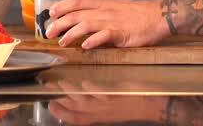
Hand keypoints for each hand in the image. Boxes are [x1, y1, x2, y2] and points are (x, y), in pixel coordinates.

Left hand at [44, 0, 169, 47]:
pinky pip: (105, 36)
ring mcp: (113, 21)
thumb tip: (85, 20)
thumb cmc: (139, 14)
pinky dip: (94, 40)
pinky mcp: (122, 33)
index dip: (63, 6)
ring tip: (62, 41)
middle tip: (48, 32)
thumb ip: (101, 13)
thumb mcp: (117, 8)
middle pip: (77, 14)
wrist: (159, 16)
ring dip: (72, 33)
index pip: (78, 1)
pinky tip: (85, 46)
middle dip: (60, 22)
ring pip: (87, 24)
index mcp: (104, 4)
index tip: (51, 12)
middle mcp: (105, 11)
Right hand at [48, 92, 168, 124]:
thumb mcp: (112, 110)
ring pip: (86, 102)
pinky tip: (84, 84)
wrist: (154, 105)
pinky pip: (103, 94)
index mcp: (99, 117)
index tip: (50, 105)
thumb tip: (83, 94)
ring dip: (72, 93)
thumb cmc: (133, 104)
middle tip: (48, 89)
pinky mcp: (118, 96)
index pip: (75, 119)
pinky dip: (92, 90)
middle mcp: (101, 113)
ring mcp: (109, 105)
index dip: (61, 114)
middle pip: (76, 110)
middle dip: (61, 101)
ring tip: (61, 83)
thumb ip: (97, 105)